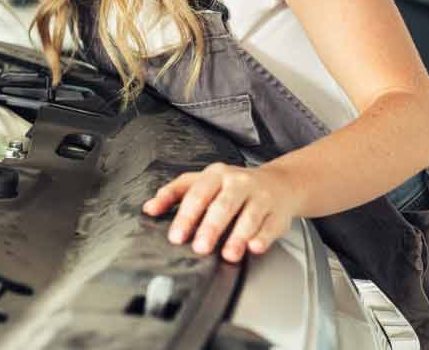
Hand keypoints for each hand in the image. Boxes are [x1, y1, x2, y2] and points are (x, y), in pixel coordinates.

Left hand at [141, 162, 303, 262]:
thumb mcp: (202, 182)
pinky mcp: (278, 212)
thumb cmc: (232, 185)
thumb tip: (149, 208)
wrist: (278, 183)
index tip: (176, 236)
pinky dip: (263, 237)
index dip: (186, 216)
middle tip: (200, 247)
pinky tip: (255, 247)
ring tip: (228, 254)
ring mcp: (261, 196)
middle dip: (211, 228)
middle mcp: (239, 182)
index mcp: (216, 174)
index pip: (197, 194)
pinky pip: (270, 225)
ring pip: (249, 216)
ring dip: (238, 236)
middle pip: (223, 205)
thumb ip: (174, 193)